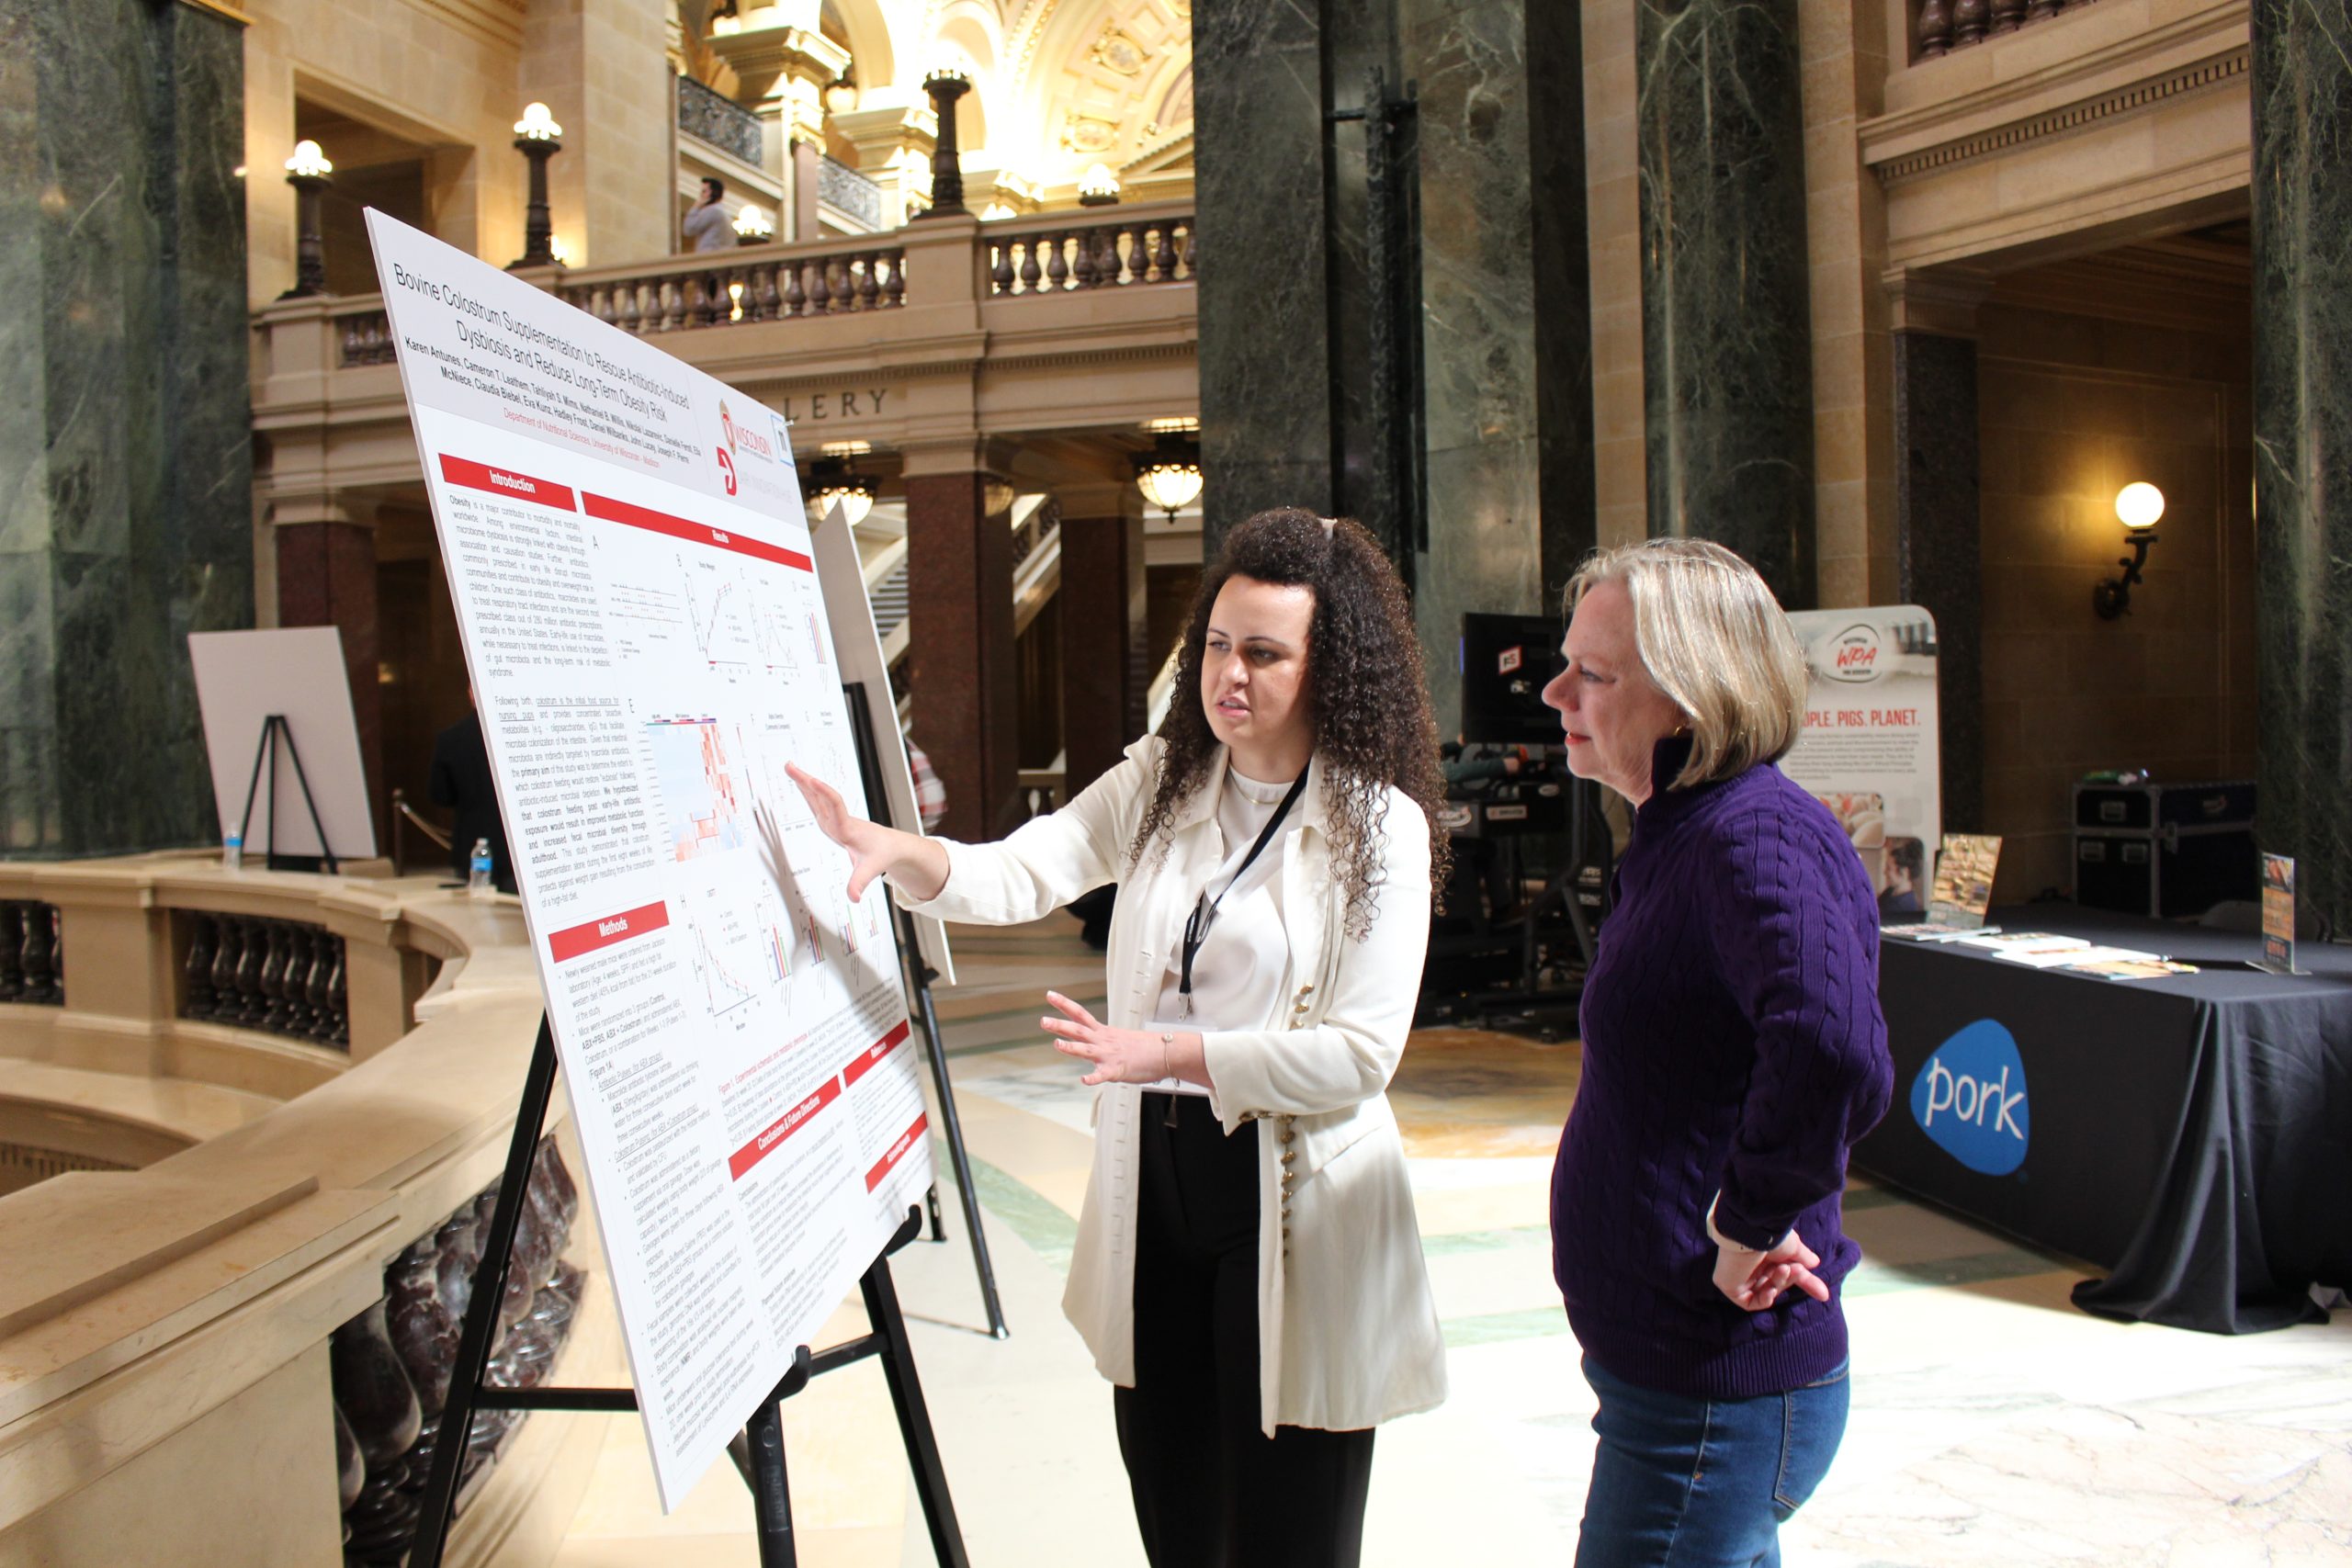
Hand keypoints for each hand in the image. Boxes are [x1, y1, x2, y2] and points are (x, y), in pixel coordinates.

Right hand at [783, 763, 946, 900]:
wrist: (890, 845)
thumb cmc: (880, 854)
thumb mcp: (871, 869)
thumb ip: (860, 882)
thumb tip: (853, 898)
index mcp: (848, 829)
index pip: (836, 807)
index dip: (824, 794)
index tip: (814, 781)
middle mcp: (840, 820)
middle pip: (822, 797)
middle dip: (807, 781)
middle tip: (791, 766)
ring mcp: (835, 818)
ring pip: (818, 797)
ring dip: (804, 782)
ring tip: (790, 767)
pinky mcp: (832, 819)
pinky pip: (818, 801)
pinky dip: (807, 791)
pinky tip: (799, 782)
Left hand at [1039, 991, 1204, 1087]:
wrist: (1166, 1052)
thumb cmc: (1144, 1048)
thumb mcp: (1119, 1039)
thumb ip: (1102, 1040)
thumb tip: (1091, 1040)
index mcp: (1103, 1032)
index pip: (1080, 1014)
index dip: (1064, 1004)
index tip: (1049, 995)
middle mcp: (1103, 1041)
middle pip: (1079, 1029)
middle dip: (1060, 1025)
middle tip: (1043, 1021)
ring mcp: (1109, 1055)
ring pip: (1087, 1049)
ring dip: (1071, 1047)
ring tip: (1056, 1044)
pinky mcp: (1117, 1070)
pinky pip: (1103, 1074)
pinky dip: (1093, 1077)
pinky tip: (1084, 1079)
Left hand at [1712, 1229, 1829, 1312]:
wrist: (1750, 1229)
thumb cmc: (1770, 1234)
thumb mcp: (1793, 1247)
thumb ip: (1803, 1256)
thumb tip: (1815, 1263)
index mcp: (1766, 1252)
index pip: (1786, 1273)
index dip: (1805, 1283)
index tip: (1824, 1295)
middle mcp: (1752, 1264)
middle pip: (1777, 1283)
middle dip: (1791, 1279)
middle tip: (1796, 1269)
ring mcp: (1739, 1276)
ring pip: (1766, 1291)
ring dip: (1779, 1283)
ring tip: (1782, 1269)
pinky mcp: (1729, 1286)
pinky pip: (1750, 1303)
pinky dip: (1764, 1299)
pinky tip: (1769, 1289)